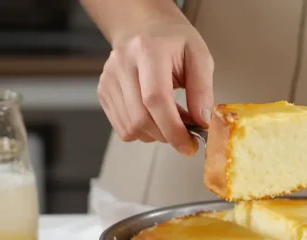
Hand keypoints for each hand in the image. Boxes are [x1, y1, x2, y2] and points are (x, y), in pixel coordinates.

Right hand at [97, 10, 213, 155]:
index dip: (172, 128)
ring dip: (156, 134)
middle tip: (186, 132)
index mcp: (148, 50)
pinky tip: (155, 116)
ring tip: (171, 118)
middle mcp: (123, 64)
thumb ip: (203, 90)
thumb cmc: (172, 41)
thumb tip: (202, 121)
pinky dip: (143, 131)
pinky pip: (123, 128)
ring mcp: (109, 79)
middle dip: (167, 135)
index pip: (155, 98)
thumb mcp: (199, 56)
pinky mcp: (103, 92)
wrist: (143, 27)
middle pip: (140, 118)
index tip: (189, 144)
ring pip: (130, 128)